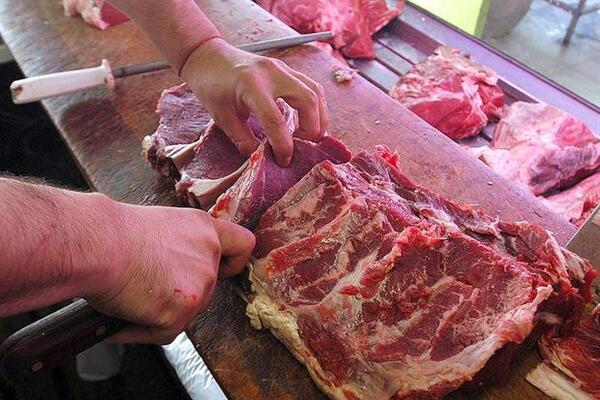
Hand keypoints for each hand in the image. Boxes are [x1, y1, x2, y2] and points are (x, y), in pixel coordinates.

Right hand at [86, 203, 254, 343]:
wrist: (97, 243)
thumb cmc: (113, 232)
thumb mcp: (158, 228)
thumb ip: (177, 247)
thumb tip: (170, 270)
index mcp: (204, 228)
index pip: (241, 245)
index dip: (233, 262)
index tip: (223, 270)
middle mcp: (209, 254)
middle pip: (207, 288)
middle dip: (180, 295)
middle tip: (145, 286)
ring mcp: (201, 283)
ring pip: (186, 312)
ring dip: (159, 312)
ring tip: (128, 297)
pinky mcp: (184, 309)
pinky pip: (163, 332)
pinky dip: (140, 330)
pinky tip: (122, 318)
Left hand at [181, 38, 328, 165]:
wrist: (208, 55)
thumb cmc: (212, 86)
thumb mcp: (222, 117)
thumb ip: (243, 139)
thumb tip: (262, 158)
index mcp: (251, 85)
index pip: (275, 120)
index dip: (283, 145)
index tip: (283, 161)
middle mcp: (273, 73)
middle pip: (308, 101)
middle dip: (311, 129)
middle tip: (302, 147)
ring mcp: (283, 68)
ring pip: (315, 92)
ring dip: (319, 117)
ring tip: (310, 137)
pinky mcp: (287, 69)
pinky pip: (311, 86)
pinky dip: (316, 106)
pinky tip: (309, 120)